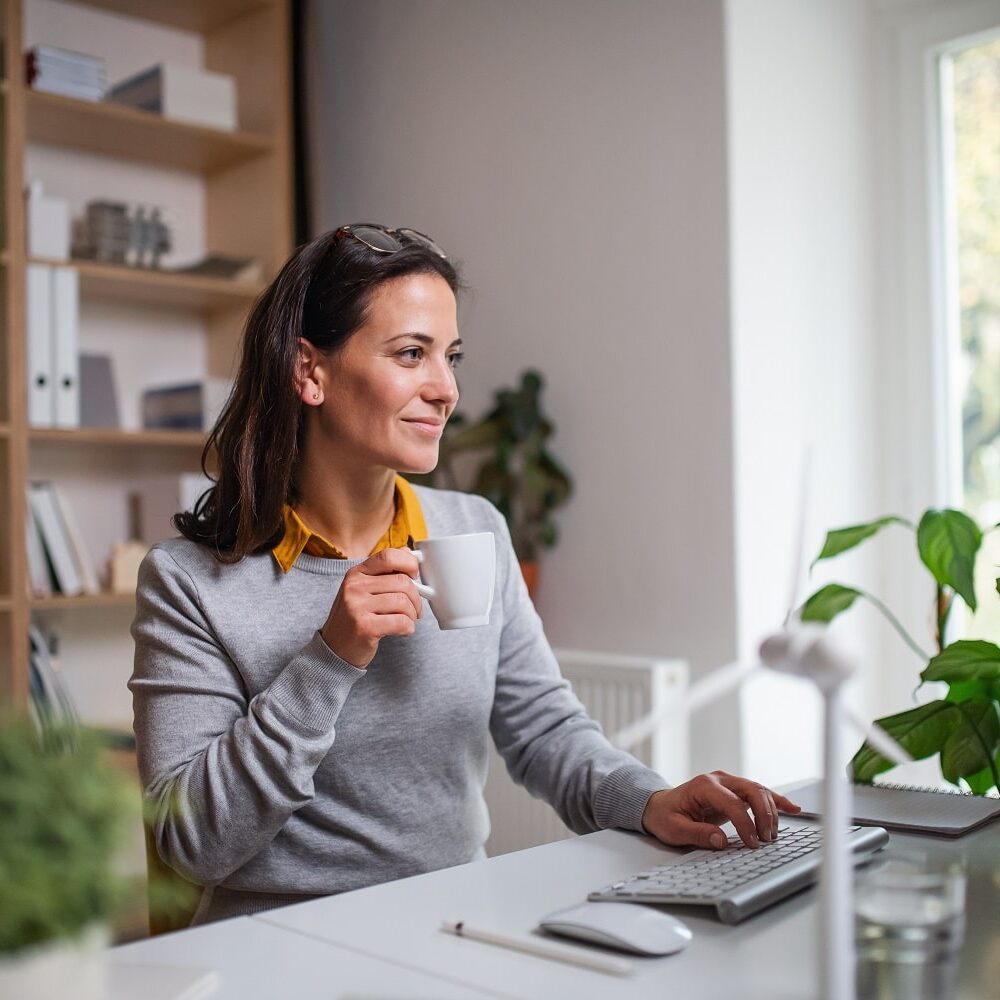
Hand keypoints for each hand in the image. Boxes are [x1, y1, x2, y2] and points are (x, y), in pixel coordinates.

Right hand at [320, 548, 422, 667]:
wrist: (335, 649)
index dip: (409, 562)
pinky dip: (409, 628)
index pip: (388, 556)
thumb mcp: (364, 590)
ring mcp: (357, 606)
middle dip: (417, 597)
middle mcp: (354, 586)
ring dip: (413, 614)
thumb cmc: (356, 617)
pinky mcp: (364, 627)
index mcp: (356, 573)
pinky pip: (401, 622)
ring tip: (408, 620)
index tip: (415, 575)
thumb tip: (410, 554)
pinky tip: (403, 631)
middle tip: (416, 609)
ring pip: (403, 602)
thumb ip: (385, 573)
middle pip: (402, 581)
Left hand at [641, 770, 800, 849]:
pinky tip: (793, 808)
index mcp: (704, 786)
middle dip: (764, 815)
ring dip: (771, 812)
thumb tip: (721, 841)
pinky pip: (760, 794)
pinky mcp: (735, 791)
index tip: (752, 843)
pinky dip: (776, 801)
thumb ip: (696, 834)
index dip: (746, 823)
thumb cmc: (665, 816)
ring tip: (773, 836)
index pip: (733, 802)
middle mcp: (719, 780)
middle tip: (766, 840)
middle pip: (752, 790)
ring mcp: (729, 784)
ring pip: (759, 791)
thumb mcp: (673, 829)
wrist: (659, 806)